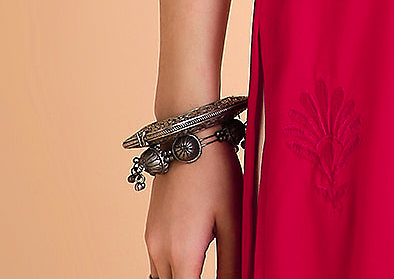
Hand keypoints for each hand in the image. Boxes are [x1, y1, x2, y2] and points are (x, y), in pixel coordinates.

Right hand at [144, 140, 242, 278]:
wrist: (188, 139)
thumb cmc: (216, 175)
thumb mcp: (233, 218)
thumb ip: (233, 260)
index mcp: (183, 253)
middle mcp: (160, 252)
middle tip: (218, 274)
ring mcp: (151, 241)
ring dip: (182, 278)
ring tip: (204, 268)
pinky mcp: (150, 230)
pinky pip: (157, 264)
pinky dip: (174, 269)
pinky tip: (193, 257)